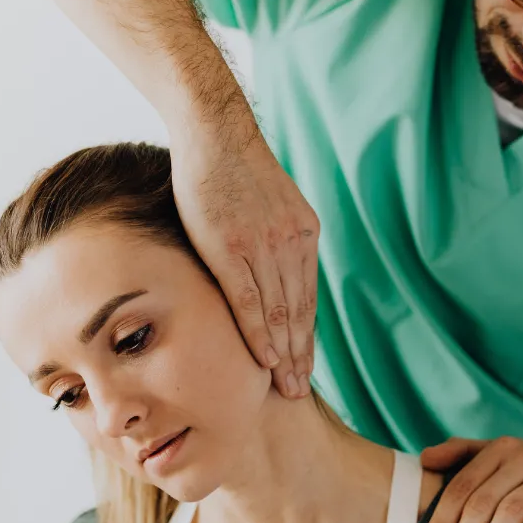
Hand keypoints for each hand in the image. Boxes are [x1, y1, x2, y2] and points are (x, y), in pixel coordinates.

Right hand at [171, 113, 318, 398]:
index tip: (307, 364)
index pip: (308, 298)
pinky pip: (250, 302)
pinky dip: (260, 334)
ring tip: (287, 386)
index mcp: (304, 234)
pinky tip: (266, 359)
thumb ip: (278, 236)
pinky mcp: (232, 248)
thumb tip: (274, 267)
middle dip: (302, 355)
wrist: (214, 132)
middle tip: (301, 390)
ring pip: (280, 313)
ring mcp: (264, 247)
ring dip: (285, 354)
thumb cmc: (234, 168)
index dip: (308, 335)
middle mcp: (291, 243)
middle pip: (299, 312)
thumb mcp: (273, 202)